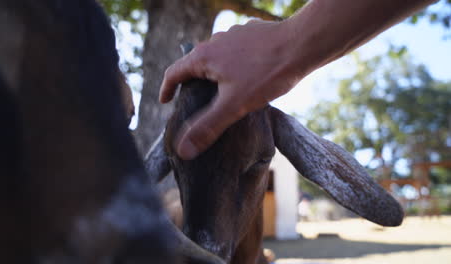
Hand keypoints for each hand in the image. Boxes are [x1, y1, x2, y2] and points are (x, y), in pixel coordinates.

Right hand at [159, 19, 298, 159]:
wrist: (301, 45)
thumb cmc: (266, 73)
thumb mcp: (234, 106)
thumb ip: (207, 127)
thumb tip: (183, 150)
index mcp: (203, 57)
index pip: (173, 72)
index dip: (166, 89)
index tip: (165, 101)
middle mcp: (215, 42)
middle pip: (194, 63)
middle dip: (191, 82)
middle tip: (193, 100)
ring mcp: (233, 35)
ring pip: (216, 56)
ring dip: (213, 72)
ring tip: (221, 90)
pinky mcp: (251, 34)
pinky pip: (235, 51)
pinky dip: (233, 63)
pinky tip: (246, 75)